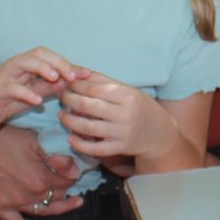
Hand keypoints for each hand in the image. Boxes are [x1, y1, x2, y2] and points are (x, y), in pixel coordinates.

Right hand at [0, 48, 83, 133]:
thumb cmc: (5, 101)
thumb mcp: (32, 94)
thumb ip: (49, 87)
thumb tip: (71, 81)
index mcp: (27, 66)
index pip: (50, 57)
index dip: (69, 64)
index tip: (87, 74)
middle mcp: (16, 66)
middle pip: (38, 53)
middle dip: (58, 61)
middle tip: (72, 76)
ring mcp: (4, 76)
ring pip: (23, 62)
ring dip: (41, 68)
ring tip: (55, 79)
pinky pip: (10, 87)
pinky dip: (24, 92)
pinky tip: (36, 100)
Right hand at [0, 126, 81, 219]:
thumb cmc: (4, 135)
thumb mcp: (35, 141)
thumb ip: (58, 158)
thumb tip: (76, 171)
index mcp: (39, 179)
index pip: (66, 182)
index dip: (73, 175)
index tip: (77, 169)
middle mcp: (25, 196)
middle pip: (56, 196)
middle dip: (68, 189)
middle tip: (77, 184)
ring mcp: (10, 204)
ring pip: (42, 210)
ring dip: (60, 207)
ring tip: (74, 202)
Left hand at [59, 72, 179, 160]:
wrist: (159, 133)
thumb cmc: (139, 106)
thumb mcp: (127, 90)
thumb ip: (102, 81)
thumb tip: (77, 71)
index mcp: (127, 95)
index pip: (94, 88)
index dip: (75, 85)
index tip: (65, 83)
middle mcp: (125, 114)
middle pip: (88, 106)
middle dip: (69, 100)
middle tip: (61, 97)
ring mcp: (122, 132)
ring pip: (88, 127)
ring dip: (70, 121)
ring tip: (62, 115)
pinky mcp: (119, 148)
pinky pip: (95, 148)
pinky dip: (80, 144)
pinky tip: (71, 138)